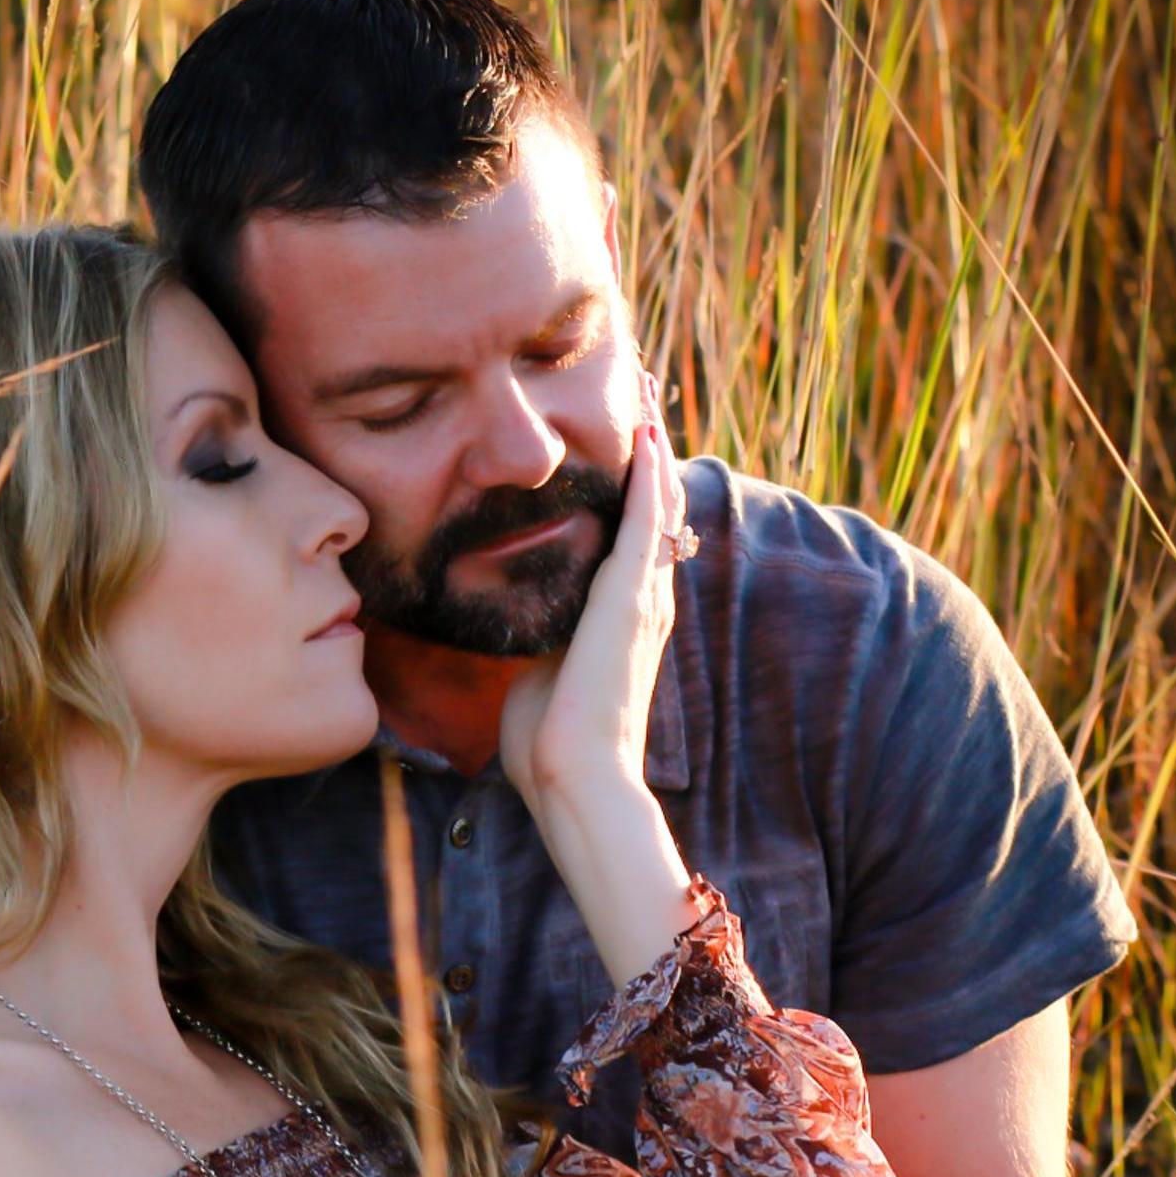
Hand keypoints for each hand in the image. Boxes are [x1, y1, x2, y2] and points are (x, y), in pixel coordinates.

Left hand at [499, 368, 690, 815]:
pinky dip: (649, 480)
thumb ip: (540, 640)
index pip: (633, 541)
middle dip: (648, 456)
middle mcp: (644, 604)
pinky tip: (649, 438)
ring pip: (656, 508)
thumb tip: (519, 625)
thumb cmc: (550, 745)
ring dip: (652, 452)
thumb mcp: (539, 674)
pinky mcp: (632, 603)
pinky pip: (646, 527)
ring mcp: (642, 602)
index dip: (631, 493)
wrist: (575, 779)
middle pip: (653, 512)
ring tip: (646, 397)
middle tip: (642, 398)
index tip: (622, 450)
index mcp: (622, 622)